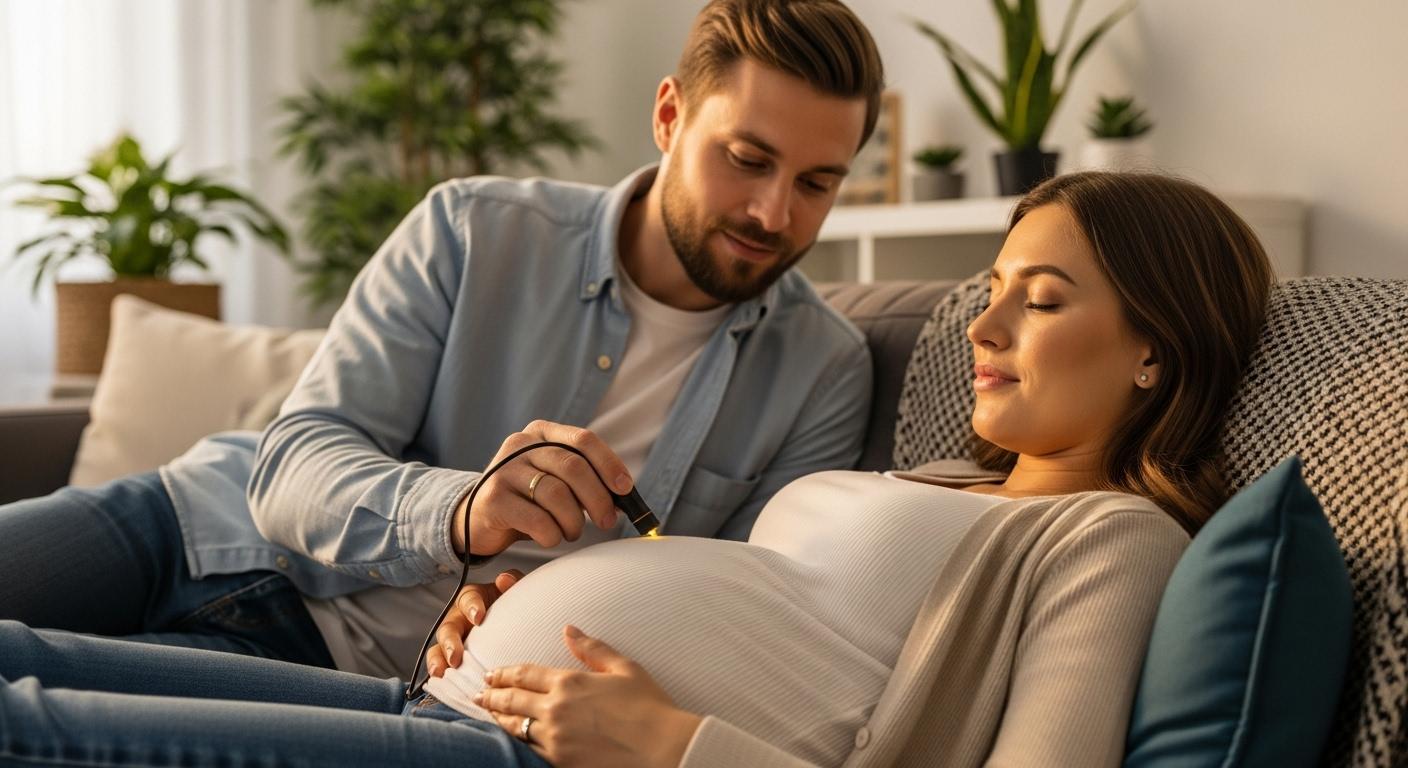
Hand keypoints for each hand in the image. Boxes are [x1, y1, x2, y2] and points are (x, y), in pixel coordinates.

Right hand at [425, 570, 522, 677]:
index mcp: (476, 599)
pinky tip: (441, 683)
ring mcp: (455, 640)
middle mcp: (460, 618)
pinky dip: (438, 673)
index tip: (479, 617)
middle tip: (455, 656)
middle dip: (449, 641)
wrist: (523, 627)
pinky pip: (441, 666)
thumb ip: (514, 582)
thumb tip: (503, 580)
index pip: (468, 597)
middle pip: (449, 626)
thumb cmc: (517, 607)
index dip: (472, 606)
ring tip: (440, 672)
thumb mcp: (518, 592)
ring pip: (439, 648)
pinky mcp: (454, 659)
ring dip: (438, 659)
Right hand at [452, 421, 633, 557]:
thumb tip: (624, 496)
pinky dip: (552, 534)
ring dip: (574, 521)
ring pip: (556, 494)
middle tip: (607, 521)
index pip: (583, 439)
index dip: (609, 464)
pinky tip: (550, 537)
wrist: (476, 517)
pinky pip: (537, 519)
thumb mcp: (556, 481)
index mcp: (541, 433)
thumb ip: (586, 481)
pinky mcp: (492, 499)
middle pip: (573, 467)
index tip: (625, 489)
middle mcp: (520, 445)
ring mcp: (504, 470)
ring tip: (572, 532)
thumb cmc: (528, 500)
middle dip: (598, 498)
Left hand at [477, 625, 701, 767]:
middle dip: (492, 696)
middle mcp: (556, 710)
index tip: (492, 674)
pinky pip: (529, 751)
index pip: (525, 674)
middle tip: (480, 694)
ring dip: (499, 720)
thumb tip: (569, 630)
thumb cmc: (650, 708)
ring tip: (490, 715)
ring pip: (515, 728)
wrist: (663, 750)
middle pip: (512, 701)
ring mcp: (555, 739)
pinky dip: (516, 742)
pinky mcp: (560, 763)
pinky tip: (513, 739)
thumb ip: (593, 649)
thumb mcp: (624, 668)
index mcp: (570, 682)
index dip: (504, 673)